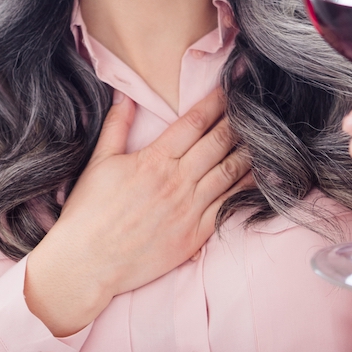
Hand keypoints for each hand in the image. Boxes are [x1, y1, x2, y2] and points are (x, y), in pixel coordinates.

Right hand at [25, 88, 252, 334]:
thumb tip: (125, 95)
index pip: (193, 123)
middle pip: (218, 143)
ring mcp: (189, 209)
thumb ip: (116, 126)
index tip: (230, 88)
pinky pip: (228, 206)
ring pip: (230, 172)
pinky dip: (246, 189)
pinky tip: (259, 176)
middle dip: (237, 120)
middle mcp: (176, 181)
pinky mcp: (195, 235)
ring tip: (264, 135)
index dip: (215, 102)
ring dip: (248, 151)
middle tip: (254, 105)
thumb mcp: (99, 162)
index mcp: (154, 160)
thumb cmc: (88, 212)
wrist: (87, 263)